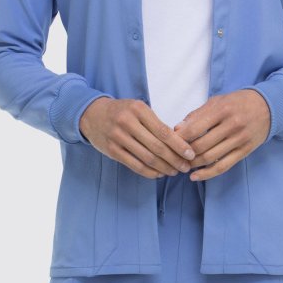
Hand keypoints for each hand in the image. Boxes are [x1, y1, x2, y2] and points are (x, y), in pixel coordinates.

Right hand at [79, 97, 195, 178]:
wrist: (92, 114)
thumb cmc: (122, 111)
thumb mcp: (138, 109)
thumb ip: (155, 123)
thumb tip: (179, 142)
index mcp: (138, 109)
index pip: (164, 131)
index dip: (179, 145)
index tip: (191, 154)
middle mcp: (128, 122)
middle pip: (157, 146)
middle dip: (174, 159)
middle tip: (185, 167)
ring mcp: (118, 137)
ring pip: (147, 158)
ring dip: (163, 168)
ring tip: (174, 171)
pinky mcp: (112, 150)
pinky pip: (135, 165)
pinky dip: (149, 172)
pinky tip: (158, 173)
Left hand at [173, 89, 270, 180]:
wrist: (268, 107)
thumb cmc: (237, 102)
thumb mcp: (217, 101)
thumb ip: (197, 114)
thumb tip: (178, 129)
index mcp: (222, 110)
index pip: (194, 128)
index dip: (179, 138)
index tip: (170, 142)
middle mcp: (231, 125)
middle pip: (201, 145)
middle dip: (184, 154)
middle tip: (174, 156)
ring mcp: (239, 139)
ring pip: (210, 157)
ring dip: (193, 164)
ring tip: (182, 165)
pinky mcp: (244, 151)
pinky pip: (223, 166)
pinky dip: (207, 174)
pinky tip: (195, 176)